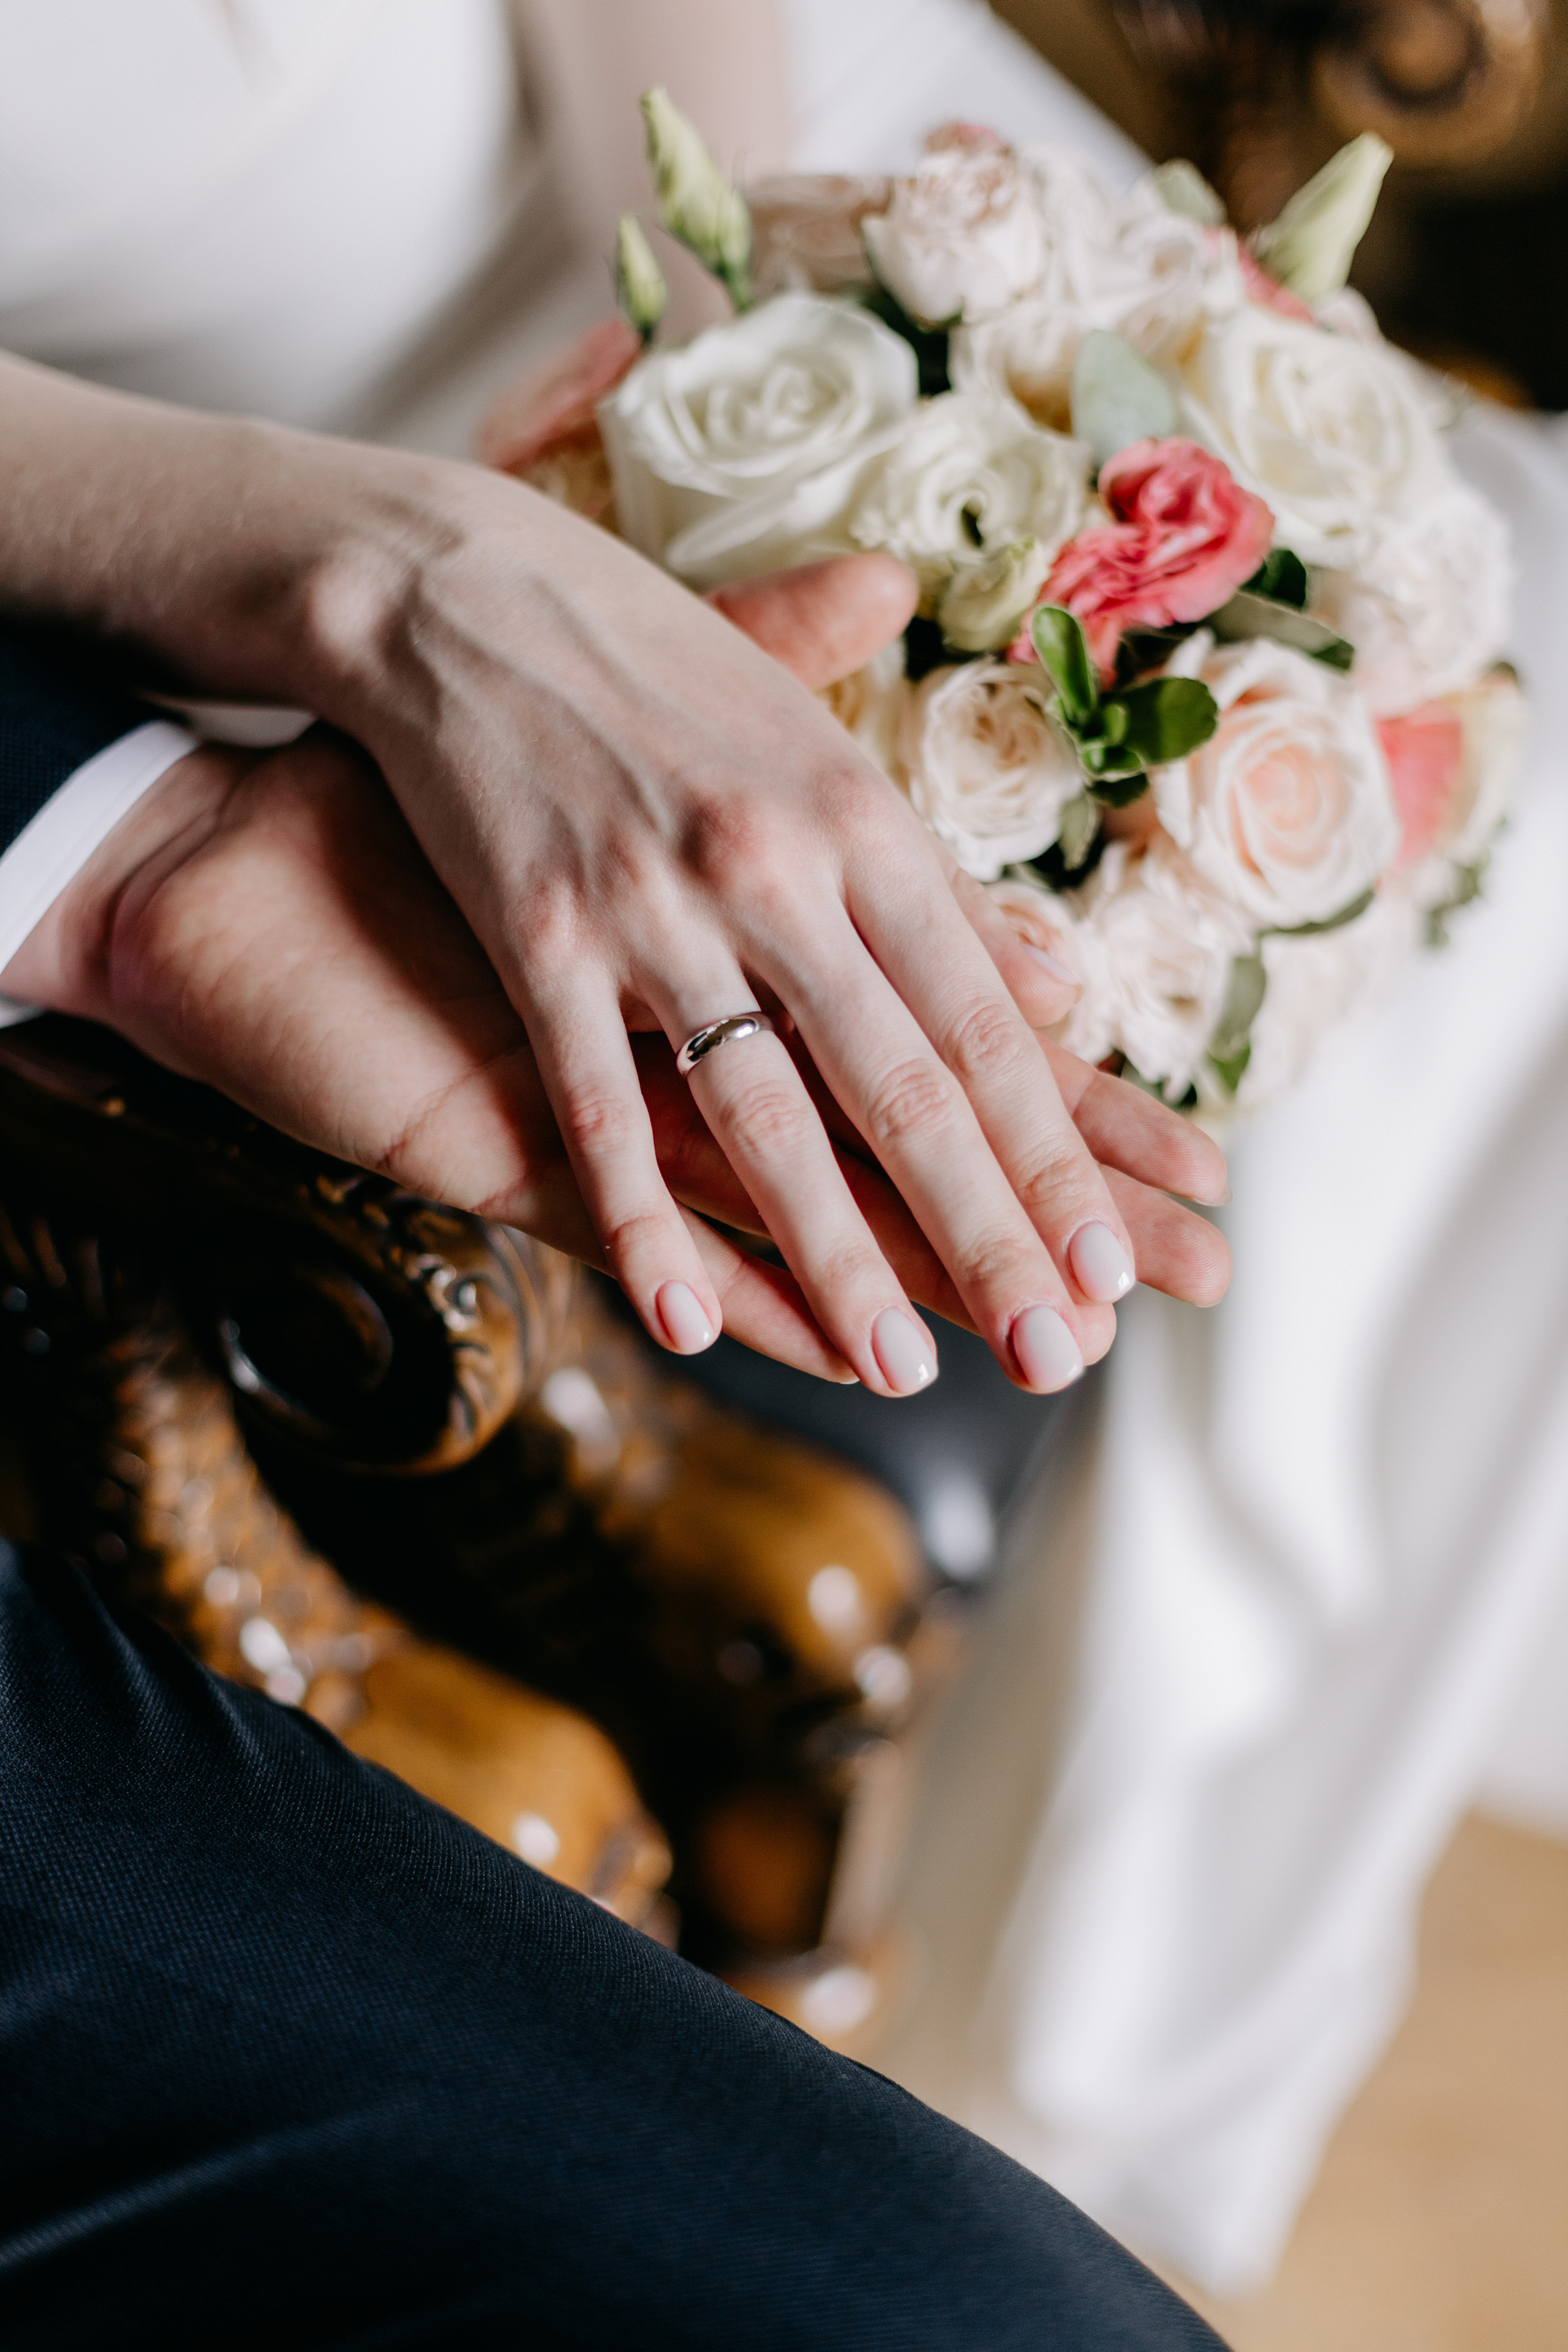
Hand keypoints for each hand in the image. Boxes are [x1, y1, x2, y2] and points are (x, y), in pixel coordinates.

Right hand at [0, 357, 1182, 1396]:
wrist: (452, 585)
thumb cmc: (646, 659)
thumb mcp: (814, 738)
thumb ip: (926, 871)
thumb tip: (1057, 974)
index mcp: (862, 820)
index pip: (984, 1018)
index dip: (1053, 1147)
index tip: (1109, 1256)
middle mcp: (780, 868)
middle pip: (906, 1082)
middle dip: (989, 1231)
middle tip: (1061, 1352)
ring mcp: (657, 906)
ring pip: (767, 1114)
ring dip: (840, 1256)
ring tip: (903, 1369)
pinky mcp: (539, 934)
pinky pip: (599, 1102)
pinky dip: (642, 1217)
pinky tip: (688, 1320)